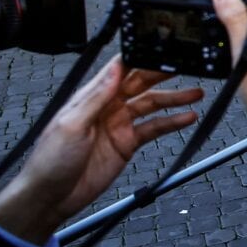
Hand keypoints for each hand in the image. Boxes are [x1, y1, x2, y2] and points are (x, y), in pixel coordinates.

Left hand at [0, 59, 201, 244]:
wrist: (51, 197)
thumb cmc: (50, 160)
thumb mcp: (72, 124)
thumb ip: (96, 95)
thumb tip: (115, 67)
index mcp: (91, 97)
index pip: (119, 69)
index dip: (140, 57)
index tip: (162, 48)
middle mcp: (108, 107)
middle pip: (141, 83)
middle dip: (164, 74)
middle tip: (187, 66)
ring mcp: (119, 124)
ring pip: (152, 104)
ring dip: (174, 98)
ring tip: (196, 93)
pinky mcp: (127, 143)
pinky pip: (154, 129)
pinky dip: (173, 122)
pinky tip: (187, 118)